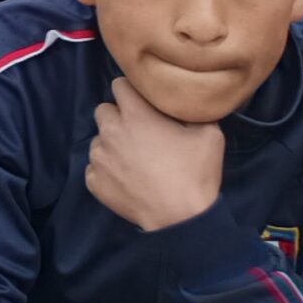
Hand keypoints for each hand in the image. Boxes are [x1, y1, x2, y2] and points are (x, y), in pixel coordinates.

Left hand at [85, 77, 223, 231]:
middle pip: (103, 110)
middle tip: (139, 132)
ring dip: (112, 144)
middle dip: (118, 116)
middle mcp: (110, 131)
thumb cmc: (195, 173)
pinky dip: (107, 171)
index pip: (119, 85)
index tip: (142, 103)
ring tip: (134, 160)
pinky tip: (127, 179)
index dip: (131, 91)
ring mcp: (99, 158)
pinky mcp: (93, 181)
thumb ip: (192, 112)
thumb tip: (186, 104)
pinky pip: (95, 168)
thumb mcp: (209, 134)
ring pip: (98, 140)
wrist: (181, 217)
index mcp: (134, 114)